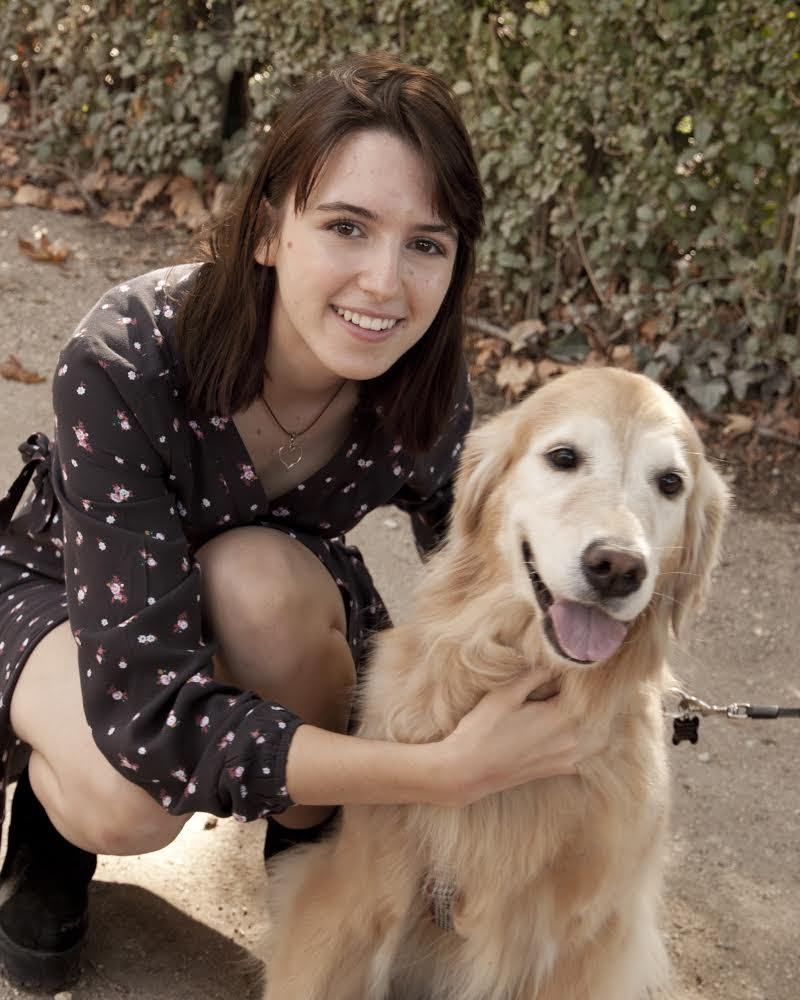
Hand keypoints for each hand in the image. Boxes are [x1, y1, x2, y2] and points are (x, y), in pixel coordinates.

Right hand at [435, 667, 608, 806]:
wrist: (469, 770)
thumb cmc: (483, 729)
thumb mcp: (506, 694)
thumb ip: (535, 676)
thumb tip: (556, 663)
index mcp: (561, 717)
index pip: (588, 692)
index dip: (585, 676)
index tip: (582, 664)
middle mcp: (572, 740)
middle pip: (601, 714)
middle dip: (598, 698)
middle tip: (589, 682)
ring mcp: (568, 758)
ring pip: (601, 736)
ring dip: (600, 720)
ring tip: (588, 704)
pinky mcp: (560, 769)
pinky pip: (590, 756)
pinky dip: (593, 742)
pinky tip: (583, 731)